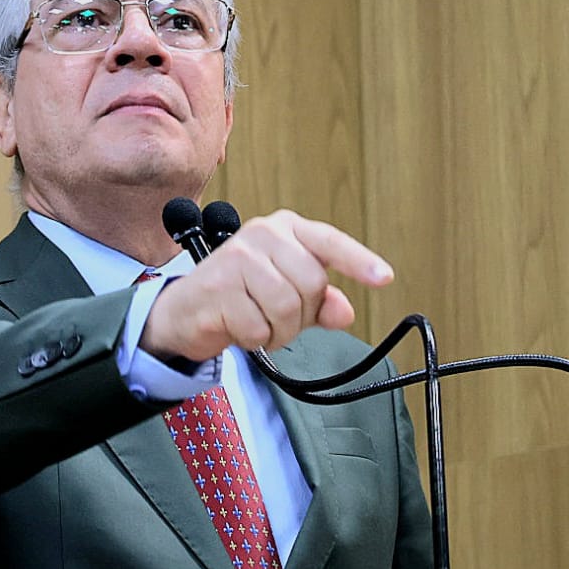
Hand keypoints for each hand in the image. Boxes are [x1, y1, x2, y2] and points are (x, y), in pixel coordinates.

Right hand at [139, 209, 394, 363]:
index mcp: (284, 230)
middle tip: (278, 317)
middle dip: (302, 314)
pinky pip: (259, 327)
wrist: (184, 312)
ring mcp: (238, 259)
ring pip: (288, 308)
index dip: (359, 261)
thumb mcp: (285, 296)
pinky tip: (239, 327)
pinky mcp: (219, 287)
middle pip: (312, 284)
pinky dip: (254, 338)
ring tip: (259, 323)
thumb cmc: (238, 296)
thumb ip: (319, 302)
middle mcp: (262, 235)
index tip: (384, 277)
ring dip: (278, 330)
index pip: (329, 242)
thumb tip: (344, 312)